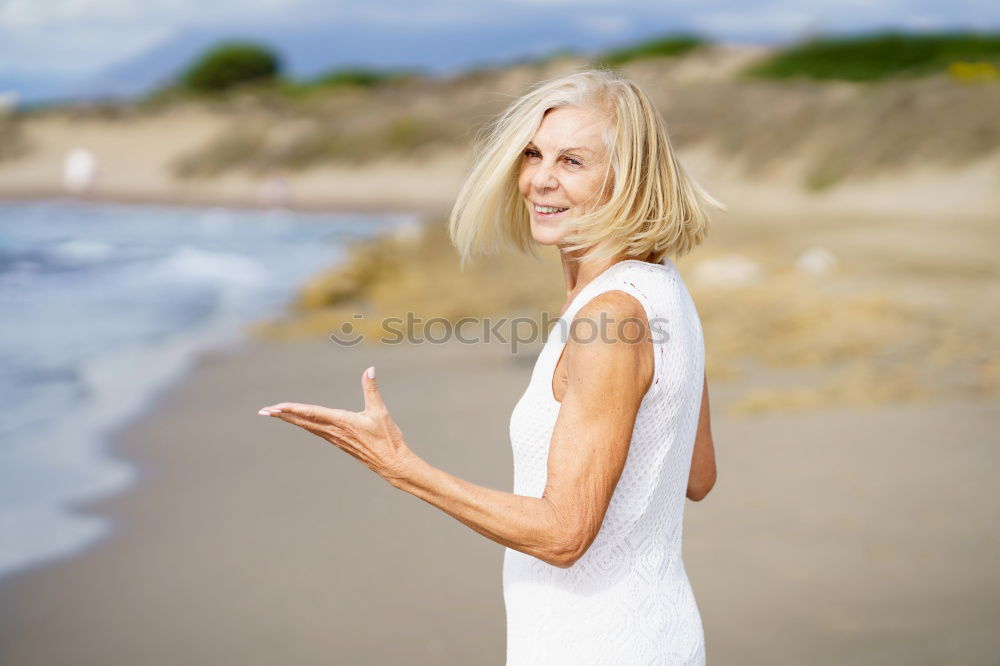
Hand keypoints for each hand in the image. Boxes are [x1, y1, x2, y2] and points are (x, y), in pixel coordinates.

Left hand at [258, 366, 411, 482]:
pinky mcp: (338, 441)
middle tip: (264, 411)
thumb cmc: (387, 439)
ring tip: (275, 413)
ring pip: (307, 426)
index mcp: (342, 422)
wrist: (391, 463)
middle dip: (283, 415)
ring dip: (290, 419)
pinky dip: (303, 423)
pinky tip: (298, 421)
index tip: (276, 407)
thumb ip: (371, 389)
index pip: (312, 413)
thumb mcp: (380, 411)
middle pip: (303, 421)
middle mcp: (334, 431)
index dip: (292, 409)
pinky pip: (315, 430)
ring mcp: (334, 438)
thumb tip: (370, 369)